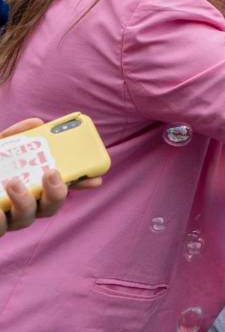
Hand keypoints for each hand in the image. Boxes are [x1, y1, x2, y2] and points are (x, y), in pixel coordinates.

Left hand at [1, 118, 101, 236]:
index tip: (96, 177)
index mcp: (31, 188)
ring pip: (26, 218)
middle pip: (50, 207)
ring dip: (25, 200)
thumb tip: (37, 123)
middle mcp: (22, 208)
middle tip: (51, 172)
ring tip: (13, 182)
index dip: (81, 183)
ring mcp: (6, 220)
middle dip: (56, 191)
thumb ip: (14, 137)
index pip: (63, 187)